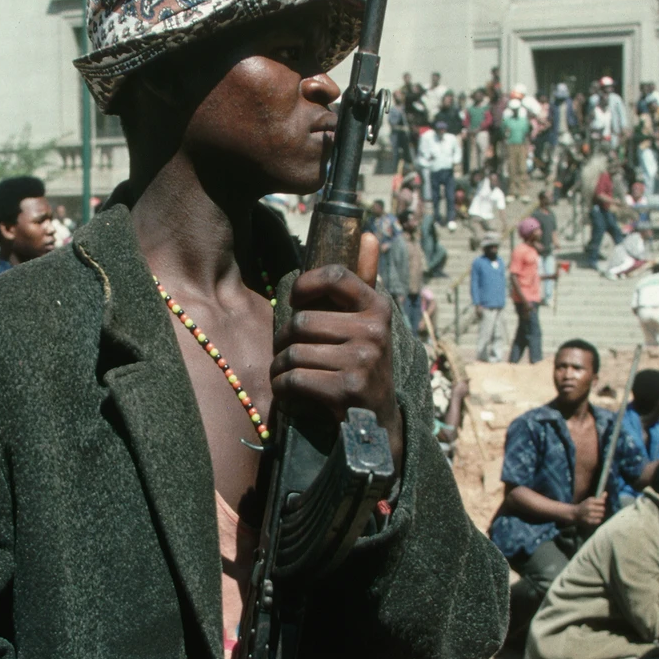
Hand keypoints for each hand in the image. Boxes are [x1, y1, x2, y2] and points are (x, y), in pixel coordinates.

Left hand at [272, 265, 404, 468]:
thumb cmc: (364, 365)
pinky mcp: (347, 389)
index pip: (336, 275)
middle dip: (285, 342)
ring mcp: (362, 361)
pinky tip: (291, 393)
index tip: (296, 299)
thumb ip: (365, 281)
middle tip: (288, 353)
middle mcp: (374, 331)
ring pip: (294, 353)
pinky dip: (284, 388)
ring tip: (289, 375)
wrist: (376, 423)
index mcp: (378, 308)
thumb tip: (371, 234)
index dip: (306, 284)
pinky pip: (294, 379)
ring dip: (281, 368)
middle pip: (302, 322)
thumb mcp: (369, 323)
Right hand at [567, 496, 608, 529]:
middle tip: (599, 510)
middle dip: (602, 509)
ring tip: (597, 514)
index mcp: (590, 500)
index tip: (599, 504)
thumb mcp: (591, 500)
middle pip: (603, 508)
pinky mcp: (588, 520)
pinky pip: (598, 521)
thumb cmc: (586, 505)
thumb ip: (599, 497)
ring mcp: (588, 514)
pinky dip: (598, 520)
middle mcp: (589, 507)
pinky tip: (596, 518)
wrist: (575, 513)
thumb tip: (606, 492)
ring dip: (600, 515)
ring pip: (602, 515)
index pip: (602, 501)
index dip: (602, 503)